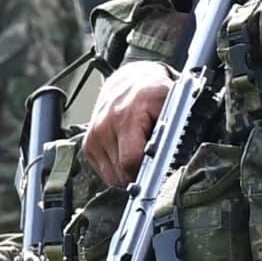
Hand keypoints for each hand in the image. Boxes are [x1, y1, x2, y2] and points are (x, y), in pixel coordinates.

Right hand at [77, 60, 175, 186]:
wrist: (131, 82)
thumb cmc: (155, 97)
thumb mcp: (173, 107)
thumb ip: (172, 134)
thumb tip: (168, 162)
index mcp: (128, 112)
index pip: (131, 160)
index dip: (148, 173)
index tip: (158, 174)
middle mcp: (106, 123)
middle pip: (122, 173)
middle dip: (141, 175)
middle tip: (154, 163)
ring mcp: (94, 135)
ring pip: (114, 177)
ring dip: (130, 173)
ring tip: (141, 155)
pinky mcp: (88, 145)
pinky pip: (106, 173)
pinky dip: (119, 170)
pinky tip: (128, 154)